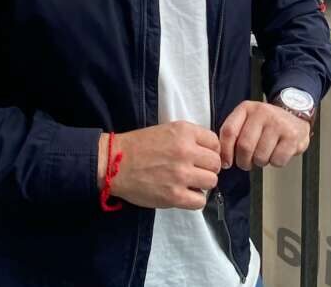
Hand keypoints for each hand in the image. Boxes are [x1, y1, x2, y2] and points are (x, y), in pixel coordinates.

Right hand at [99, 122, 220, 209]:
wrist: (115, 163)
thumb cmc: (139, 146)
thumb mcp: (168, 130)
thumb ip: (190, 138)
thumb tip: (209, 152)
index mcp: (185, 132)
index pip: (215, 143)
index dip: (209, 151)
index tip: (201, 157)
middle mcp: (186, 151)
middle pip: (216, 163)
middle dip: (207, 168)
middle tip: (195, 171)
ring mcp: (181, 174)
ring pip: (212, 181)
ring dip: (202, 184)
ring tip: (189, 183)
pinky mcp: (174, 195)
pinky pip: (200, 201)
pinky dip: (194, 199)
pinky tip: (184, 194)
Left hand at [219, 101, 310, 170]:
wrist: (295, 113)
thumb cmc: (268, 122)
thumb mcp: (248, 119)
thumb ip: (234, 134)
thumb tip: (221, 157)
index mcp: (247, 108)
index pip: (229, 131)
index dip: (225, 151)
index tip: (227, 162)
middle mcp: (262, 113)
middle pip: (244, 147)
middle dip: (244, 161)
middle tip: (247, 162)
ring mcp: (278, 124)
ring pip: (260, 156)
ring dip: (261, 162)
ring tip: (265, 154)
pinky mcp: (292, 136)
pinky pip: (277, 160)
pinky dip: (275, 162)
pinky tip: (277, 152)